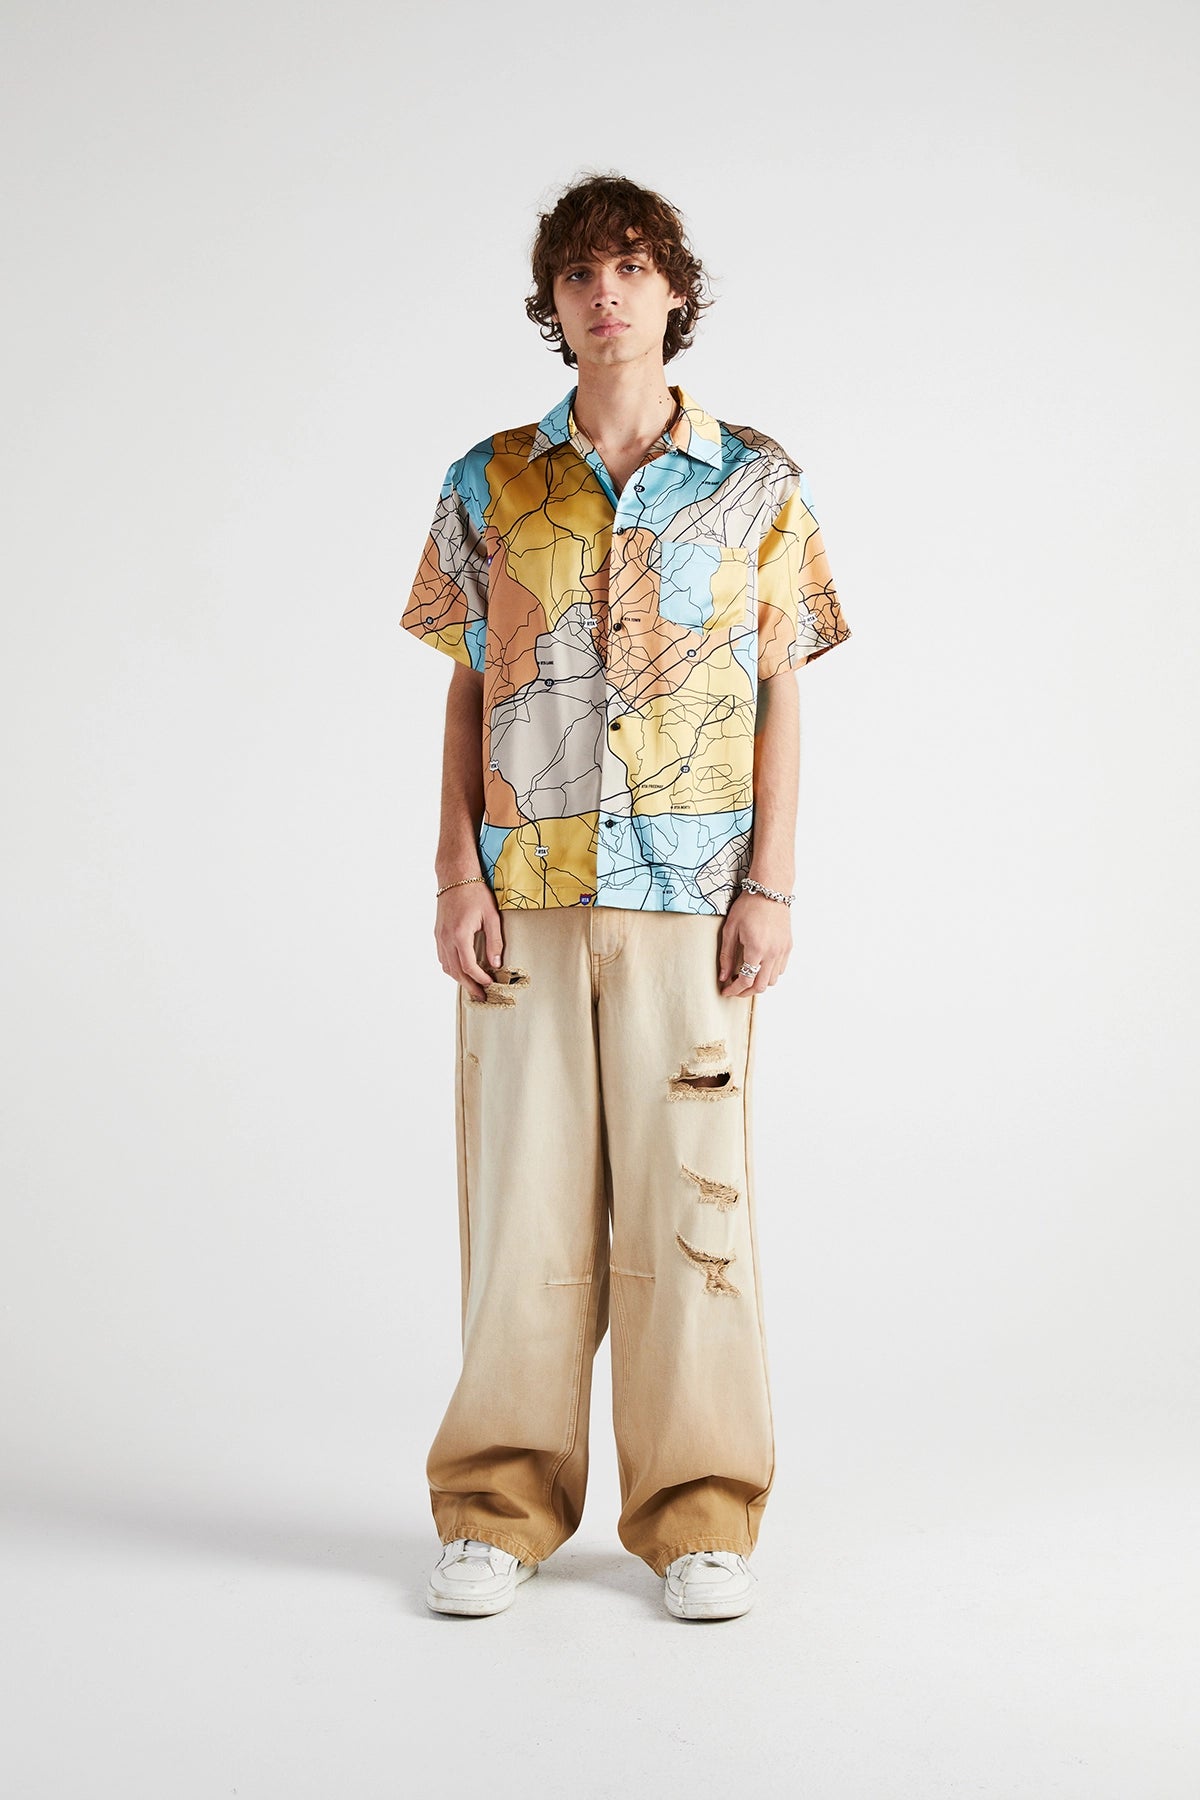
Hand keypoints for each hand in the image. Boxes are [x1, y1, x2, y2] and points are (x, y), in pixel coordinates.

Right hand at [435, 881, 504, 1000]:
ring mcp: (440, 936)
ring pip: (446, 966)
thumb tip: (496, 963)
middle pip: (455, 971)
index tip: (490, 983)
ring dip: (459, 979)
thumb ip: (494, 941)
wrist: (455, 877)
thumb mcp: (491, 916)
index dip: (480, 978)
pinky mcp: (438, 933)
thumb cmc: (475, 893)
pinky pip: (442, 957)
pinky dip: (451, 968)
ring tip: (472, 986)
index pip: (469, 966)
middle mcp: (446, 938)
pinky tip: (461, 970)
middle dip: (469, 986)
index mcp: (460, 934)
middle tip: (481, 996)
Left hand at [717, 890, 791, 995]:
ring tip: (746, 976)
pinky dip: (769, 973)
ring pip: (772, 980)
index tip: (726, 991)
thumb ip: (727, 956)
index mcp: (756, 949)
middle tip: (735, 988)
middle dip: (746, 992)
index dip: (734, 990)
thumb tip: (723, 976)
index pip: (746, 981)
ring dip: (759, 983)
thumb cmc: (749, 906)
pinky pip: (780, 969)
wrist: (770, 890)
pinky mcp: (788, 946)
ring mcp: (782, 950)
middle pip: (761, 986)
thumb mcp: (730, 929)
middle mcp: (772, 953)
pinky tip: (759, 966)